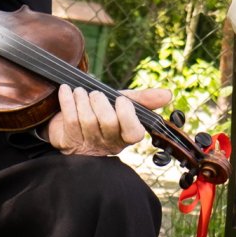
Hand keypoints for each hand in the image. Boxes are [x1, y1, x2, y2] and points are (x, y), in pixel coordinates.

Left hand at [48, 87, 169, 156]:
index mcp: (126, 137)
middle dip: (101, 102)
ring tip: (80, 92)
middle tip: (95, 93)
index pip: (134, 133)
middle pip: (108, 122)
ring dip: (82, 99)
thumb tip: (168, 94)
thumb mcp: (123, 103)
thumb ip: (144, 99)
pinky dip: (68, 101)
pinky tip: (67, 91)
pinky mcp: (69, 143)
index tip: (121, 99)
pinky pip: (69, 119)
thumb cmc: (102, 111)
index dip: (127, 115)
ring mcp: (89, 145)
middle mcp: (109, 145)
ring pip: (87, 120)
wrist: (69, 122)